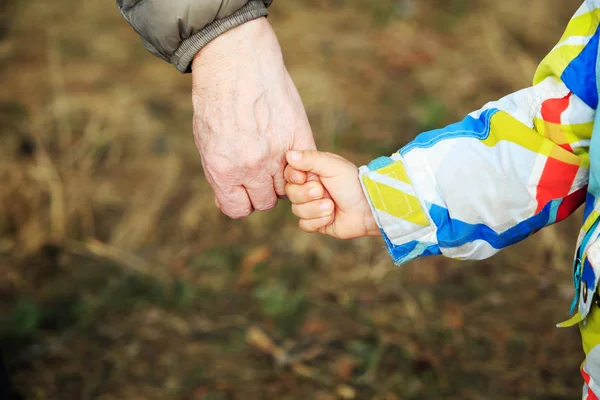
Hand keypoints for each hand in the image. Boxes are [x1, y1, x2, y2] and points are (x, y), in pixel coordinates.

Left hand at [191, 18, 314, 218]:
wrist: (235, 60)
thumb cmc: (215, 99)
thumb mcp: (205, 141)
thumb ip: (218, 174)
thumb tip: (225, 200)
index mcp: (223, 170)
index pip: (238, 210)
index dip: (241, 201)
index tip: (243, 189)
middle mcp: (251, 167)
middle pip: (265, 202)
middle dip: (261, 190)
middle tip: (260, 170)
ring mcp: (278, 153)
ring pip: (288, 189)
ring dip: (282, 179)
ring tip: (275, 158)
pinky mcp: (298, 137)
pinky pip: (306, 169)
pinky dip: (300, 167)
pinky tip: (290, 152)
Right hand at [283, 150, 379, 238]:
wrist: (368, 208)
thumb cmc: (353, 183)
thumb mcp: (332, 166)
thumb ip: (310, 159)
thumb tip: (289, 154)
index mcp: (312, 172)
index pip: (289, 173)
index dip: (293, 177)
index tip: (303, 177)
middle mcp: (309, 188)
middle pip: (290, 193)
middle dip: (306, 195)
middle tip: (322, 192)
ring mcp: (312, 206)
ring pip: (296, 210)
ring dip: (315, 209)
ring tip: (332, 206)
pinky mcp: (316, 223)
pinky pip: (304, 224)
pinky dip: (318, 222)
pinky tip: (331, 217)